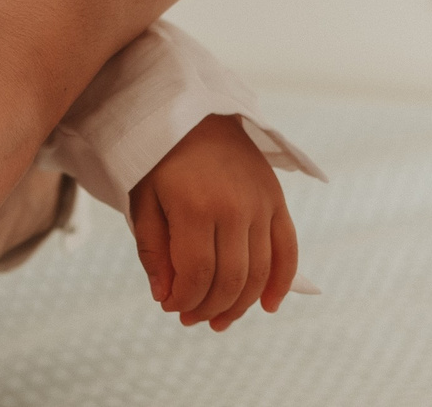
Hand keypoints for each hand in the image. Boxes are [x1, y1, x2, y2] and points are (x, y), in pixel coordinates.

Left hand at [127, 114, 297, 330]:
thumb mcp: (143, 201)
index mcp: (195, 206)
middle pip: (231, 279)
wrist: (195, 112)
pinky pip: (288, 249)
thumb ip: (154, 251)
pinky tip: (267, 305)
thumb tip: (166, 298)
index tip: (170, 307)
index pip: (197, 274)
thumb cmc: (160, 158)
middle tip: (190, 317)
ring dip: (241, 305)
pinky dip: (281, 282)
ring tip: (219, 319)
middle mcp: (234, 206)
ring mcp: (261, 203)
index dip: (185, 300)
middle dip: (209, 307)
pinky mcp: (276, 199)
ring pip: (260, 272)